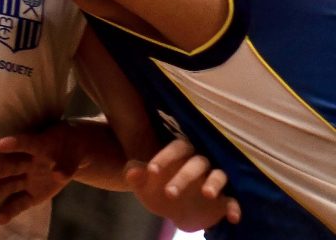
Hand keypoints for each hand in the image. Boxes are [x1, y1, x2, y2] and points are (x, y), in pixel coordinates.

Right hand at [0, 123, 80, 224]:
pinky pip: (20, 203)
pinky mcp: (31, 194)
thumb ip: (66, 166)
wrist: (69, 153)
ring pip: (10, 184)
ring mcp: (27, 178)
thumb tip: (58, 175)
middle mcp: (27, 162)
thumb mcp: (73, 154)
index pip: (26, 144)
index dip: (14, 144)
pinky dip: (10, 211)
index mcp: (38, 146)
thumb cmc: (69, 149)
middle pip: (11, 166)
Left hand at [125, 138, 239, 230]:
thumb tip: (130, 172)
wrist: (172, 210)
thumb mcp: (143, 184)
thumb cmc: (157, 188)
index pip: (176, 147)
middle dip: (184, 176)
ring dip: (214, 183)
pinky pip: (234, 200)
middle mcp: (201, 163)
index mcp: (181, 154)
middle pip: (197, 163)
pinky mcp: (225, 198)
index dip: (165, 157)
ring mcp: (214, 180)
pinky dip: (235, 207)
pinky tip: (233, 217)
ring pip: (219, 175)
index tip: (151, 171)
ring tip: (207, 193)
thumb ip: (136, 175)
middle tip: (170, 194)